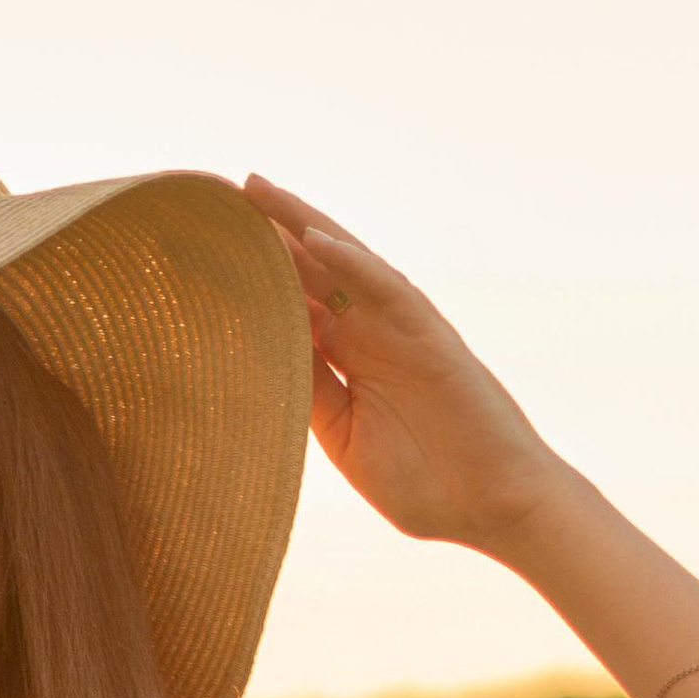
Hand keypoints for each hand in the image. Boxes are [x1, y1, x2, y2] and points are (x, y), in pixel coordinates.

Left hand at [245, 174, 566, 556]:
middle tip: (219, 198)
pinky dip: (353, 263)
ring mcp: (402, 331)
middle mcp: (372, 336)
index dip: (253, 279)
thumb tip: (260, 361)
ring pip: (345, 264)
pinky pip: (388, 289)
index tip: (203, 256)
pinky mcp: (432, 337)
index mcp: (349, 363)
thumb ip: (310, 399)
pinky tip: (314, 237)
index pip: (294, 307)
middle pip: (311, 272)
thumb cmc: (428, 486)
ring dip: (302, 224)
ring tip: (257, 190)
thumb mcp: (346, 441)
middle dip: (268, 235)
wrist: (495, 507)